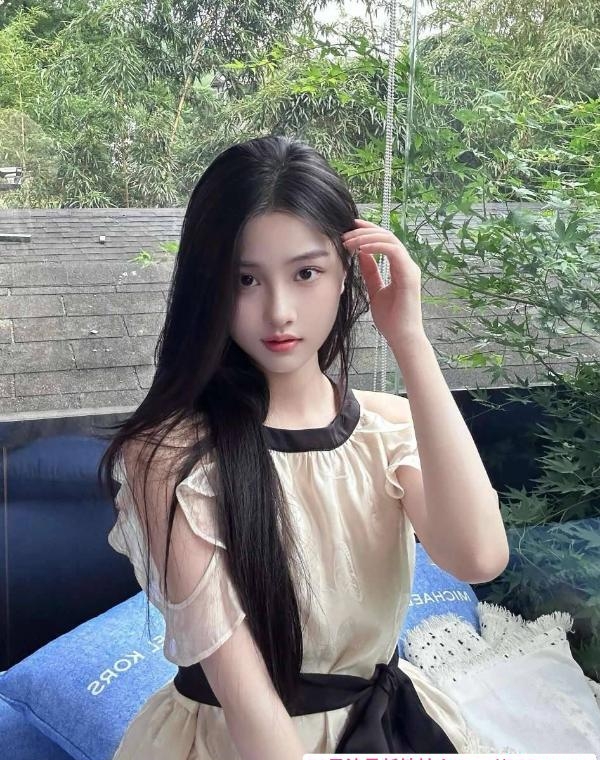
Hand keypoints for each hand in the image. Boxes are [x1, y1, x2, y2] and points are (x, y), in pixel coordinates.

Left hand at [341, 218, 425, 344]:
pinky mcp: (409, 275)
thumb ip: (370, 272)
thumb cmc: (391, 319)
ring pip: (390, 240)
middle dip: (365, 230)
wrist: (401, 337)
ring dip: (367, 237)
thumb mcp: (375, 290)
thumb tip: (361, 254)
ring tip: (349, 241)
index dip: (368, 231)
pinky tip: (361, 249)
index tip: (351, 227)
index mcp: (399, 268)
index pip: (385, 241)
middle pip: (387, 236)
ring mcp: (409, 269)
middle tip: (346, 232)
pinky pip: (393, 251)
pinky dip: (376, 247)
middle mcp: (406, 265)